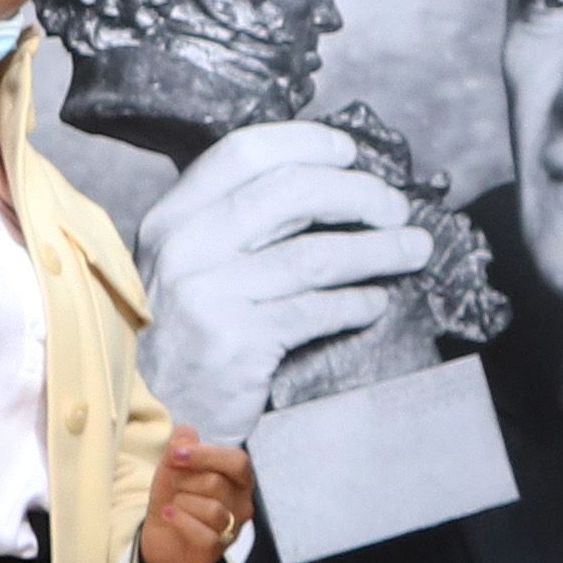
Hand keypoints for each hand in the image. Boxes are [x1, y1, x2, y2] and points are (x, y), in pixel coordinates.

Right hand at [136, 120, 436, 434]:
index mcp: (172, 217)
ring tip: (414, 249)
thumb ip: (235, 225)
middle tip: (395, 208)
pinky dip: (357, 303)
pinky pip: (316, 311)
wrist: (148, 419)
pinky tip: (377, 301)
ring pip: (314, 254)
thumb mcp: (187, 267)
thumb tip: (324, 184)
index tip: (350, 153)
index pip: (244, 152)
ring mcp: (208, 294)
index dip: (306, 143)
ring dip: (377, 248)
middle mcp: (185, 247)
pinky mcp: (235, 343)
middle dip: (357, 192)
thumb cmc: (181, 338)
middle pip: (290, 192)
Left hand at [138, 426, 252, 562]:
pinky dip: (180, 521)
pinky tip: (168, 515)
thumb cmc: (176, 497)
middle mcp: (242, 503)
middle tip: (174, 486)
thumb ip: (180, 446)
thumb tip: (185, 432)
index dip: (206, 455)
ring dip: (182, 502)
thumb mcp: (173, 467)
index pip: (237, 461)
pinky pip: (204, 534)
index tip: (176, 454)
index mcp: (239, 478)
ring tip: (174, 504)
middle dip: (185, 481)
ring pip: (212, 509)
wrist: (161, 535)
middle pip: (216, 483)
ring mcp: (232, 529)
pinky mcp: (218, 550)